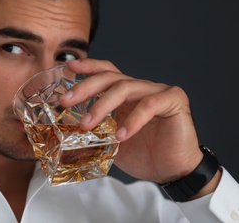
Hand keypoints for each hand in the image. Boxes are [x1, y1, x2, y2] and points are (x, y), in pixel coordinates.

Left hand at [60, 59, 202, 183]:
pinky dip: (132, 120)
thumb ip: (96, 130)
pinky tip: (121, 135)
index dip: (89, 67)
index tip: (70, 68)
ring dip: (102, 105)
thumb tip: (68, 130)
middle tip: (65, 101)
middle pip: (111, 77)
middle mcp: (141, 88)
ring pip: (126, 87)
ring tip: (87, 124)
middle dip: (85, 87)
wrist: (172, 171)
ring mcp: (158, 91)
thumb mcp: (111, 141)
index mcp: (127, 94)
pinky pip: (149, 105)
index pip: (107, 73)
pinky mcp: (173, 100)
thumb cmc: (144, 154)